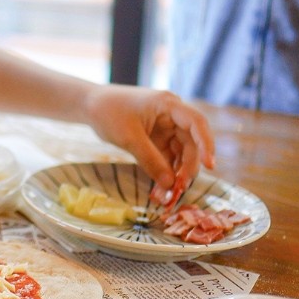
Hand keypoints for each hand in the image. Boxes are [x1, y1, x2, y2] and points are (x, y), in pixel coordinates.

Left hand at [83, 85, 214, 205]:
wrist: (89, 105)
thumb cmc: (107, 113)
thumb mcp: (129, 138)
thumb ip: (150, 160)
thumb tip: (170, 184)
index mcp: (168, 104)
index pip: (197, 123)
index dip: (207, 144)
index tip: (210, 165)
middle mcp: (172, 115)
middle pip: (191, 142)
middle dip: (188, 167)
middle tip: (180, 189)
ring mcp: (165, 127)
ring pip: (181, 153)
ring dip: (177, 173)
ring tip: (168, 194)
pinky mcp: (157, 138)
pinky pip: (168, 157)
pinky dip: (166, 171)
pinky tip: (161, 188)